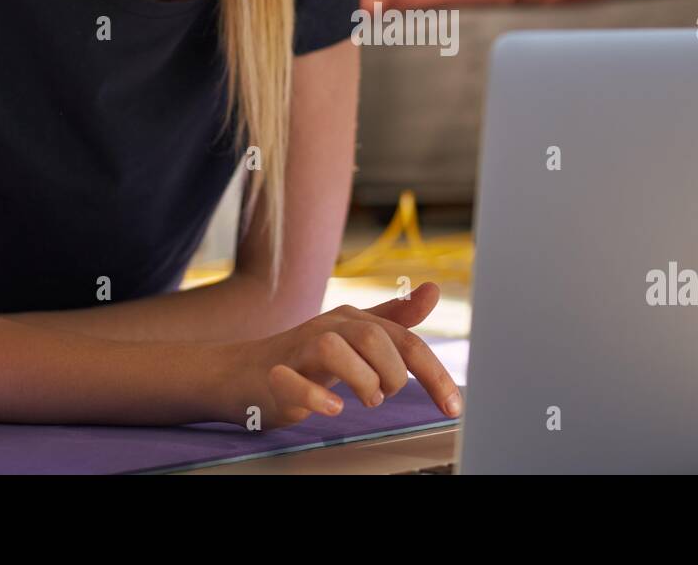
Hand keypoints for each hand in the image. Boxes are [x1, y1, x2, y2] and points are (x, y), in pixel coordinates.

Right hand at [217, 282, 462, 430]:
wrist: (244, 372)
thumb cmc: (306, 357)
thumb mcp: (355, 335)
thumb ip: (395, 318)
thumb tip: (433, 289)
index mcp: (353, 320)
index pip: (405, 340)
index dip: (433, 373)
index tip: (453, 406)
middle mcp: (329, 327)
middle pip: (372, 337)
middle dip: (393, 373)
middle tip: (386, 396)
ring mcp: (299, 350)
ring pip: (334, 349)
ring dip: (361, 380)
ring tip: (366, 400)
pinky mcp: (274, 377)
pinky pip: (294, 381)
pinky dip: (317, 397)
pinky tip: (333, 408)